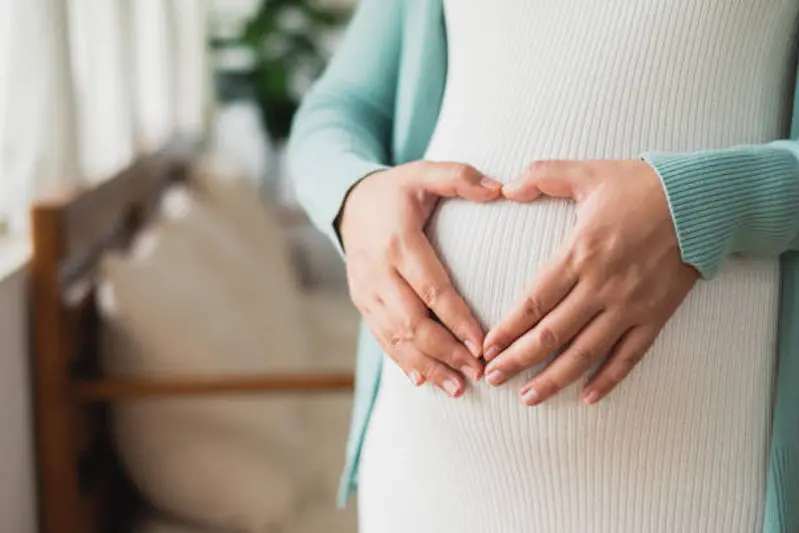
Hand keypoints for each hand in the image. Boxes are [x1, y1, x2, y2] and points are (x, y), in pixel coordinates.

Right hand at [339, 161, 501, 396]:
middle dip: (446, 353)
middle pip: (412, 322)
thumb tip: (501, 189)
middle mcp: (378, 272)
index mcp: (398, 243)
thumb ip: (460, 177)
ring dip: (427, 366)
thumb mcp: (424, 172)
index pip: (431, 288)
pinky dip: (403, 361)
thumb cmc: (397, 190)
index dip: (456, 319)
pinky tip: (424, 380)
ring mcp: (366, 291)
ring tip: (458, 389)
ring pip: (395, 337)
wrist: (349, 203)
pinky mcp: (362, 303)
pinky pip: (381, 338)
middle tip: (478, 374)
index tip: (483, 344)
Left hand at [483, 159, 698, 404]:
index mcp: (579, 253)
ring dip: (554, 379)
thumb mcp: (587, 173)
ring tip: (528, 397)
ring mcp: (630, 305)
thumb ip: (543, 176)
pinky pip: (630, 355)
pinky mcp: (656, 315)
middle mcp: (601, 286)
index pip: (534, 301)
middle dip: (518, 360)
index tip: (486, 347)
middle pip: (552, 334)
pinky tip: (588, 397)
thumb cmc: (641, 185)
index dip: (508, 328)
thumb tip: (505, 188)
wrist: (703, 200)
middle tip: (492, 378)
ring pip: (586, 353)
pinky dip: (609, 379)